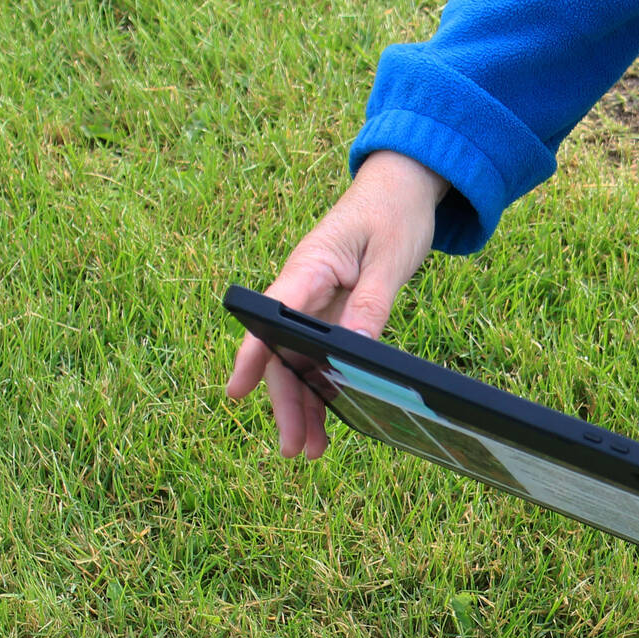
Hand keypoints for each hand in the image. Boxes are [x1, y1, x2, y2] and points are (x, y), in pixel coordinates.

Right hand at [226, 150, 448, 458]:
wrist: (401, 187)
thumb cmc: (394, 214)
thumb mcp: (390, 261)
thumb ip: (371, 306)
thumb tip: (354, 352)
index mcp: (310, 268)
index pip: (272, 317)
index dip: (253, 356)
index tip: (236, 391)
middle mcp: (304, 289)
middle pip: (283, 353)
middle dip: (285, 403)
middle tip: (293, 450)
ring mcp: (316, 303)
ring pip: (299, 360)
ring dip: (304, 404)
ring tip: (311, 450)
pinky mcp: (333, 311)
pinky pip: (320, 354)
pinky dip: (323, 385)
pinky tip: (329, 416)